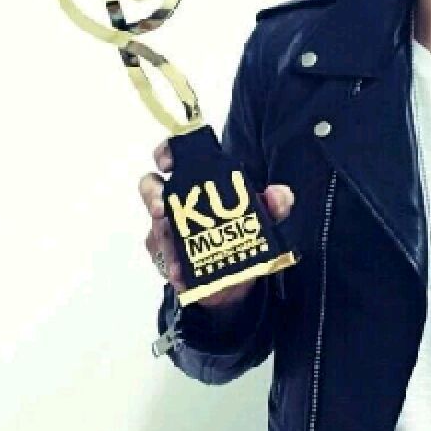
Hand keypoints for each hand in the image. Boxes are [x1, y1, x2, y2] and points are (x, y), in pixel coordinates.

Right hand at [139, 139, 294, 308]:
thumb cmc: (245, 232)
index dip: (165, 154)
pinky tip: (180, 274)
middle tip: (163, 208)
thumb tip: (279, 193)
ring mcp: (167, 232)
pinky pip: (164, 260)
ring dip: (164, 238)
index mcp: (198, 184)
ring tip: (175, 250)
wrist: (238, 276)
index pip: (174, 159)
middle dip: (152, 196)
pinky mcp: (166, 260)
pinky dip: (172, 267)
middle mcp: (177, 204)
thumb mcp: (266, 218)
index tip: (167, 163)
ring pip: (156, 229)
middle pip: (151, 190)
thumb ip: (276, 204)